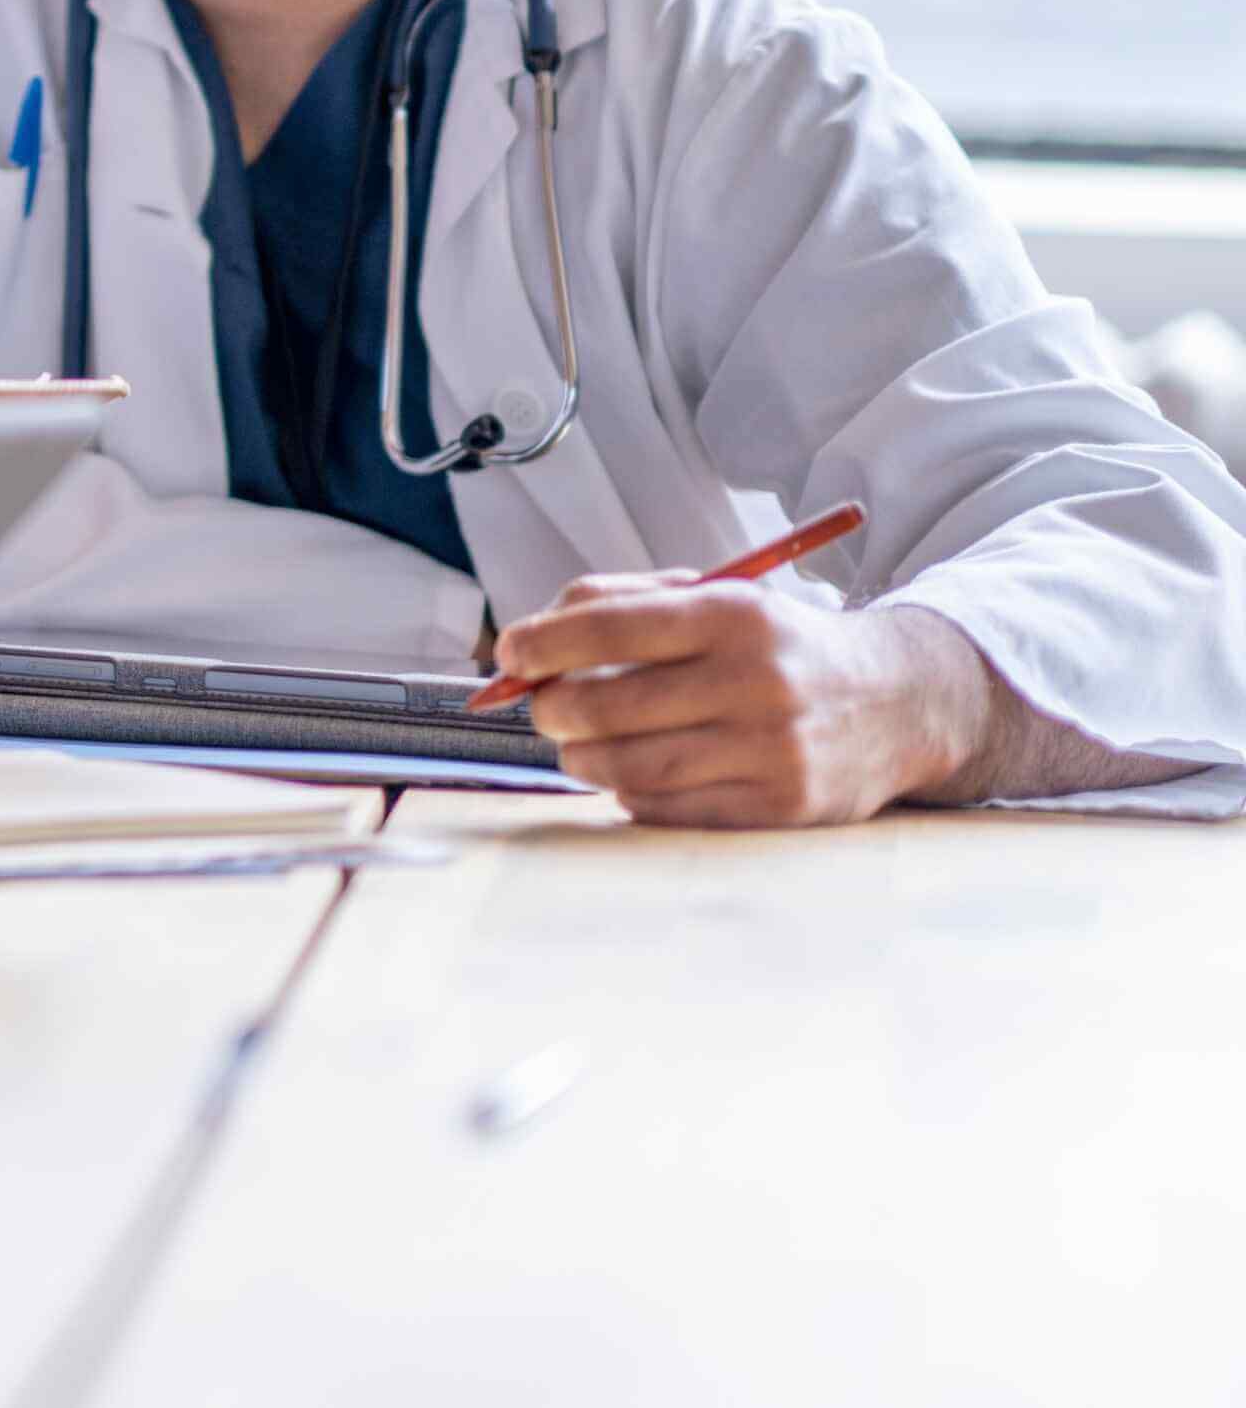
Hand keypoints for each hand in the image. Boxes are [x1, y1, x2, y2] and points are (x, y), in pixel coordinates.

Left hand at [492, 575, 975, 825]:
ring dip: (579, 757)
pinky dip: (630, 792)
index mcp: (735, 615)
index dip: (541, 643)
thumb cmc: (778, 647)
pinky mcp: (779, 807)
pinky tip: (634, 772)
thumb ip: (621, 603)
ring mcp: (771, 750)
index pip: (610, 627)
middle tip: (542, 705)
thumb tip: (526, 641)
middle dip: (551, 706)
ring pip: (628, 765)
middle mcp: (757, 681)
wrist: (899, 702)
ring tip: (577, 745)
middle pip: (606, 704)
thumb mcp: (717, 599)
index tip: (508, 654)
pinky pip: (666, 808)